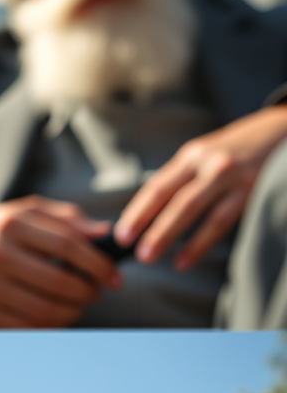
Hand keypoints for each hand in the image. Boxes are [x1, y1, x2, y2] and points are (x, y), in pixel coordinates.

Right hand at [0, 197, 120, 327]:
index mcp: (9, 224)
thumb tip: (104, 233)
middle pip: (59, 281)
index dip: (98, 264)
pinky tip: (57, 316)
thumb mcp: (24, 213)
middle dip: (88, 291)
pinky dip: (50, 326)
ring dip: (73, 311)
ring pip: (44, 309)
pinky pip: (25, 326)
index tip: (114, 277)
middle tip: (97, 292)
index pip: (67, 245)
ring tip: (79, 304)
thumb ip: (65, 219)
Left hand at [114, 106, 286, 269]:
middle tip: (135, 253)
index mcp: (192, 156)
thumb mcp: (203, 155)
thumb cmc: (234, 151)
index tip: (121, 234)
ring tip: (152, 257)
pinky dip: (201, 244)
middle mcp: (211, 164)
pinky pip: (223, 222)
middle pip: (176, 200)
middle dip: (152, 228)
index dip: (137, 211)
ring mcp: (235, 178)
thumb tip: (145, 216)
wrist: (281, 131)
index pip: (158, 186)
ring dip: (172, 238)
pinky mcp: (255, 192)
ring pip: (199, 212)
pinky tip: (184, 260)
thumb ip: (180, 180)